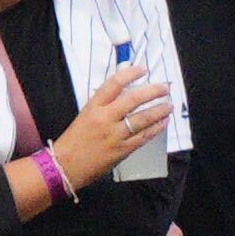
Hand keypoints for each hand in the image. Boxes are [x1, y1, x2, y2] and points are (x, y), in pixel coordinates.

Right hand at [47, 60, 169, 194]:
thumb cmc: (74, 140)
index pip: (114, 84)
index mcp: (93, 107)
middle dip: (152, 92)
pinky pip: (143, 137)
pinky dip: (155, 129)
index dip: (130, 74)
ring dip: (158, 111)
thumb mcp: (86, 115)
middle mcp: (105, 118)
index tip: (143, 69)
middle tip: (164, 88)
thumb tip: (127, 93)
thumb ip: (105, 105)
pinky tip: (163, 123)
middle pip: (133, 99)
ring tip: (168, 105)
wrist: (65, 166)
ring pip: (142, 119)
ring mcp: (114, 135)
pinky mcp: (121, 150)